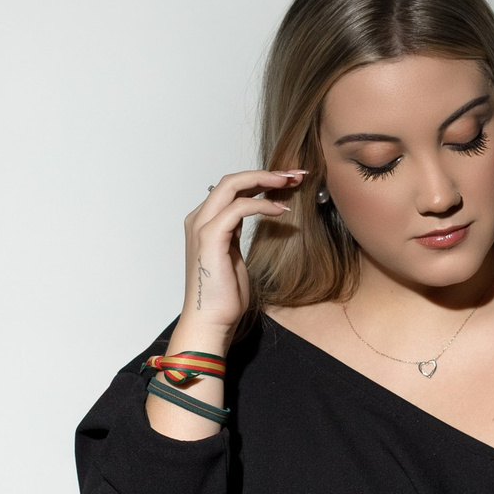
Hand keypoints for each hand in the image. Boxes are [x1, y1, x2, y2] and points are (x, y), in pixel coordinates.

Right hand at [180, 169, 306, 342]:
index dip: (260, 180)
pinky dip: (262, 205)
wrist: (212, 320)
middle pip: (232, 180)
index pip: (231, 188)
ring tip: (291, 184)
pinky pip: (238, 208)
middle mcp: (199, 219)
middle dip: (266, 173)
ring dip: (265, 181)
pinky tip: (281, 211)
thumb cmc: (223, 295)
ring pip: (232, 185)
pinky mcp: (210, 237)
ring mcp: (202, 226)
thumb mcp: (232, 253)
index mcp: (204, 222)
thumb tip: (252, 210)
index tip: (288, 181)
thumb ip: (235, 229)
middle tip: (294, 174)